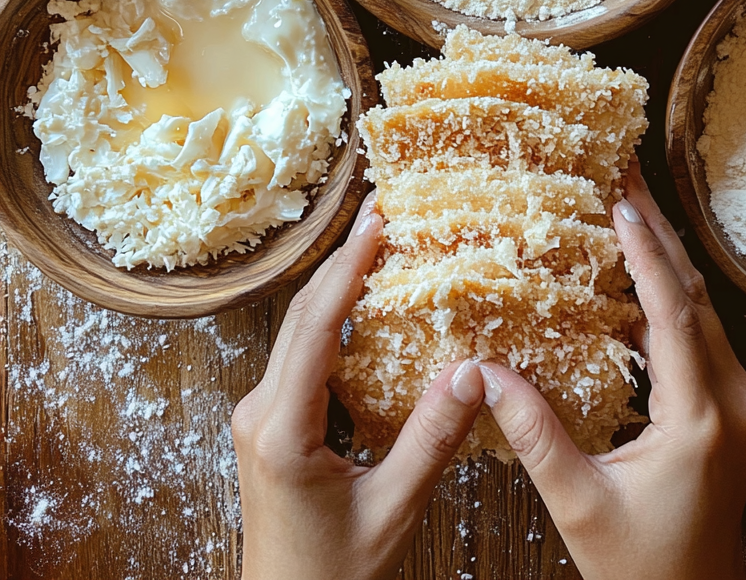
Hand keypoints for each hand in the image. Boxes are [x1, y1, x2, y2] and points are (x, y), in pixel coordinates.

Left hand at [231, 191, 485, 579]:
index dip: (349, 268)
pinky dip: (333, 320)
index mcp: (282, 430)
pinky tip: (363, 305)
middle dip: (343, 260)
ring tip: (377, 244)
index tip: (377, 221)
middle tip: (382, 213)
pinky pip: (302, 356)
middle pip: (302, 317)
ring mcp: (261, 417)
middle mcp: (260, 412)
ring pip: (298, 332)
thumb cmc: (332, 577)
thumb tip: (472, 372)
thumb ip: (431, 439)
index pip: (316, 327)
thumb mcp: (392, 509)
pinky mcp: (272, 425)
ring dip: (336, 285)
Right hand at [480, 161, 745, 579]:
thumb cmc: (640, 566)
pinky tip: (637, 268)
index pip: (672, 314)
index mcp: (699, 418)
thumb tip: (483, 372)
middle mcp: (730, 398)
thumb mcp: (578, 503)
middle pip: (693, 294)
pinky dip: (667, 291)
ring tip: (626, 203)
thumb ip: (534, 434)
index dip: (645, 252)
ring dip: (664, 254)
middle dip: (657, 230)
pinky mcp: (727, 403)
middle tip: (624, 173)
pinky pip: (697, 330)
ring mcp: (736, 398)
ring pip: (700, 306)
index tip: (619, 201)